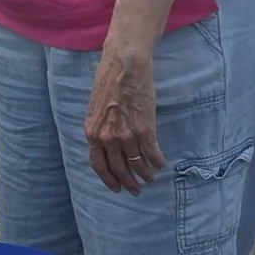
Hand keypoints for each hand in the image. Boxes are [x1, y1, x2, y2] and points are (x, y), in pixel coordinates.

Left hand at [85, 46, 163, 192]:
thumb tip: (105, 143)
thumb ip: (99, 127)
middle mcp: (108, 138)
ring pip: (137, 164)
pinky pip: (152, 152)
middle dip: (128, 182)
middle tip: (136, 189)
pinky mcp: (145, 128)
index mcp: (93, 132)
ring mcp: (127, 135)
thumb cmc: (108, 80)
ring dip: (145, 174)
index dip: (108, 179)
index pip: (98, 164)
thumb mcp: (95, 107)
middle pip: (119, 169)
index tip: (116, 187)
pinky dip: (157, 161)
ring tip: (150, 178)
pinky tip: (161, 164)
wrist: (124, 64)